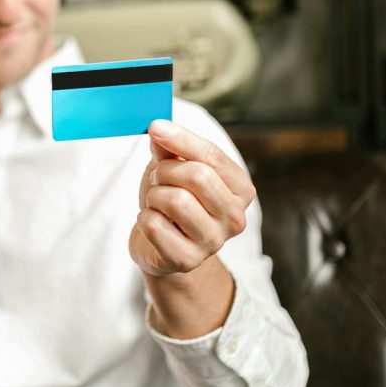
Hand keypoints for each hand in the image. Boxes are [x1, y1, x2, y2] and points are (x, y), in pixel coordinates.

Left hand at [129, 119, 256, 276]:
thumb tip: (160, 129)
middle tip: (157, 178)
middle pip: (198, 176)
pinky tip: (153, 224)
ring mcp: (213, 242)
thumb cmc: (172, 203)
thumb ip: (169, 149)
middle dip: (166, 171)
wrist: (160, 246)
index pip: (213, 156)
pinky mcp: (187, 260)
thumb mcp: (174, 170)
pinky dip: (144, 218)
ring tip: (157, 202)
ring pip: (175, 200)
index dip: (181, 138)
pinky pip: (154, 225)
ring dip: (154, 195)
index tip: (155, 126)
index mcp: (241, 190)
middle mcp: (235, 218)